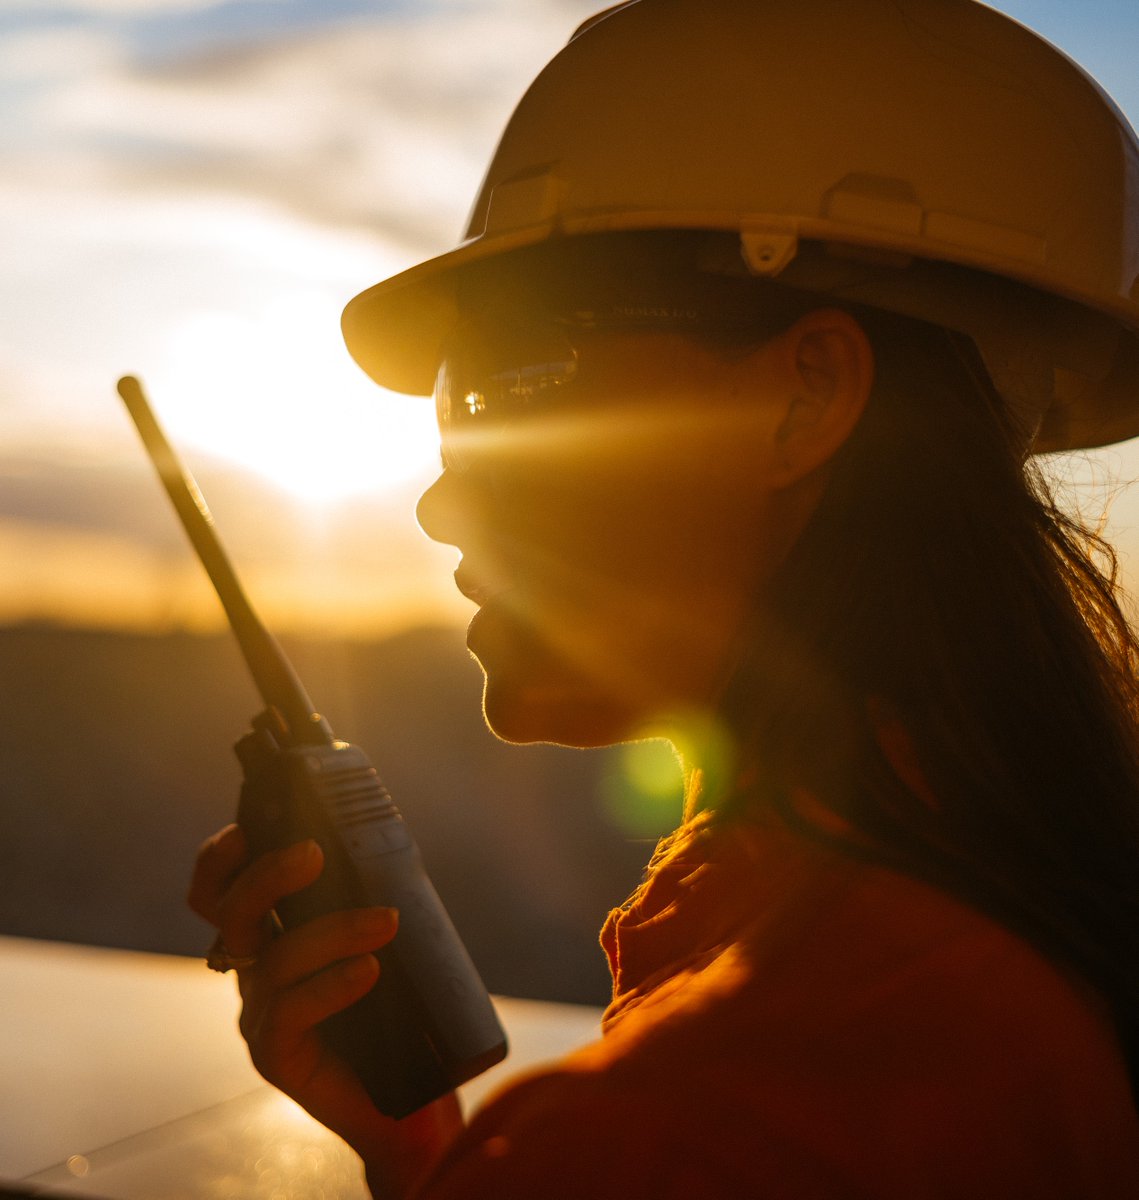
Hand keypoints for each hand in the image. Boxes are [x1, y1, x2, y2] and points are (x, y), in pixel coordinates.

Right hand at [188, 824, 462, 1194]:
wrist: (409, 1099)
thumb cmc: (397, 1007)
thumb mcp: (381, 939)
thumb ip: (369, 896)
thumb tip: (387, 841)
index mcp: (271, 934)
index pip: (221, 890)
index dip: (221, 857)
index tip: (246, 826)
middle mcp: (256, 970)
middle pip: (233, 912)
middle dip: (268, 874)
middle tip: (315, 853)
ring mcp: (261, 1014)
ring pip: (274, 958)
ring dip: (332, 930)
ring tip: (385, 922)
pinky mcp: (278, 1056)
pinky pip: (289, 1013)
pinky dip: (330, 985)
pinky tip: (367, 972)